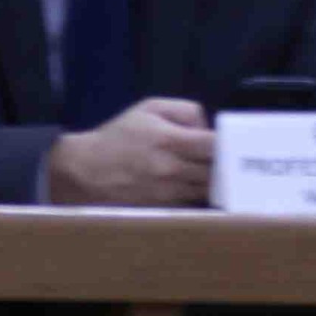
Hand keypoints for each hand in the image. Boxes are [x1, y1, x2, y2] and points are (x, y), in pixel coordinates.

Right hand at [46, 98, 214, 206]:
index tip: (228, 140)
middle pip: (217, 169)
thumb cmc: (120, 135)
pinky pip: (194, 202)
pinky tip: (194, 184)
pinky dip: (199, 193)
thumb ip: (185, 110)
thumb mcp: (149, 108)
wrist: (88, 170)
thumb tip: (208, 128)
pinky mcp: (164, 208)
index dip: (227, 142)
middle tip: (223, 155)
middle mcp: (172, 169)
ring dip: (214, 179)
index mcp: (169, 140)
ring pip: (209, 189)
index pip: (214, 144)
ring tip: (209, 168)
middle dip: (223, 161)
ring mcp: (169, 192)